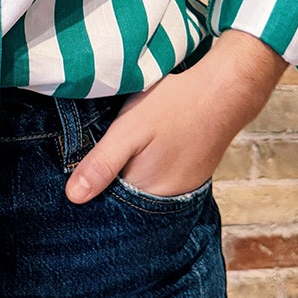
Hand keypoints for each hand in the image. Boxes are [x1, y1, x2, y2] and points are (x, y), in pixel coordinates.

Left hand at [64, 30, 287, 202]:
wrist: (224, 91)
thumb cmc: (175, 106)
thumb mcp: (129, 129)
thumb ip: (102, 163)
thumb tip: (73, 197)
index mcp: (147, 193)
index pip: (108, 205)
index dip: (91, 189)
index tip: (77, 175)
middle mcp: (167, 201)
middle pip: (127, 201)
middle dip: (110, 184)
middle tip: (102, 155)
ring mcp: (183, 190)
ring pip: (144, 190)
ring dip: (130, 176)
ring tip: (124, 150)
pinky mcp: (193, 177)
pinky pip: (162, 182)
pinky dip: (149, 169)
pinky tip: (146, 150)